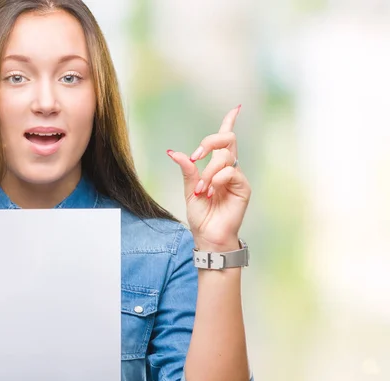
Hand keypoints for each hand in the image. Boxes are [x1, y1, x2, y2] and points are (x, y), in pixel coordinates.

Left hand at [167, 105, 250, 250]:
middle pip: (227, 139)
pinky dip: (217, 179)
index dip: (230, 122)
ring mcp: (237, 177)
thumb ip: (187, 170)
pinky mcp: (243, 188)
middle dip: (210, 141)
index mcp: (216, 166)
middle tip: (196, 156)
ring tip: (202, 190)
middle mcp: (228, 168)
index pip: (225, 140)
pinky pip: (231, 172)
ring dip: (208, 173)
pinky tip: (211, 192)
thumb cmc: (201, 215)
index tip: (236, 109)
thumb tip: (173, 152)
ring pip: (225, 158)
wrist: (208, 236)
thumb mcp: (189, 190)